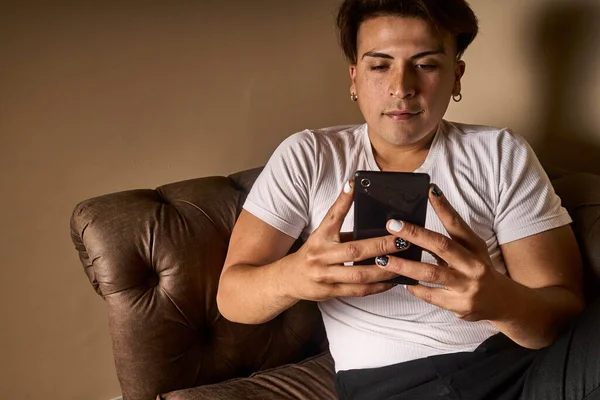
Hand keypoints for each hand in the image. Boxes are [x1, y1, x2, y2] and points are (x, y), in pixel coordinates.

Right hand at [285, 181, 409, 301]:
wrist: (289, 279)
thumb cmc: (313, 254)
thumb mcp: (322, 237)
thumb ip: (344, 230)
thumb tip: (373, 221)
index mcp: (320, 237)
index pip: (332, 216)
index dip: (343, 201)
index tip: (354, 185)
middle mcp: (320, 255)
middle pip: (354, 250)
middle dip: (381, 246)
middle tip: (402, 240)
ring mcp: (324, 275)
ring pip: (359, 274)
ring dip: (384, 270)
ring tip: (403, 264)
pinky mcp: (329, 292)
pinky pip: (358, 290)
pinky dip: (376, 287)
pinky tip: (391, 282)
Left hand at [378, 184, 511, 321]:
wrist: (503, 303)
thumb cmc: (479, 269)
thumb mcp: (471, 250)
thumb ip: (448, 239)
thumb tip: (418, 222)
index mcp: (475, 247)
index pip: (458, 224)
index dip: (444, 207)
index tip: (429, 190)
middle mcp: (473, 264)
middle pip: (441, 246)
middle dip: (415, 234)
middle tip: (392, 226)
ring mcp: (467, 286)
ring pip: (432, 273)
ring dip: (405, 266)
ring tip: (384, 260)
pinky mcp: (459, 305)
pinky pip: (431, 295)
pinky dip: (415, 288)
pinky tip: (402, 283)